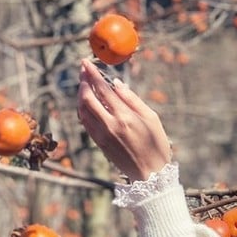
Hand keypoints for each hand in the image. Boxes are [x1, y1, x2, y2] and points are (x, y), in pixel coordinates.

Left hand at [76, 58, 172, 180]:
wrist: (150, 174)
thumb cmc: (156, 144)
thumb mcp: (151, 118)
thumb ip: (132, 99)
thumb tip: (116, 83)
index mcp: (125, 116)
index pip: (102, 90)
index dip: (91, 74)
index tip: (85, 62)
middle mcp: (110, 125)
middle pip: (87, 98)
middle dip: (82, 81)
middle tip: (82, 69)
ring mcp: (102, 135)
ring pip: (83, 110)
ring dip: (80, 94)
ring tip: (83, 83)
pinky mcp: (99, 143)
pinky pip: (86, 122)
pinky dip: (82, 109)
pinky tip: (85, 102)